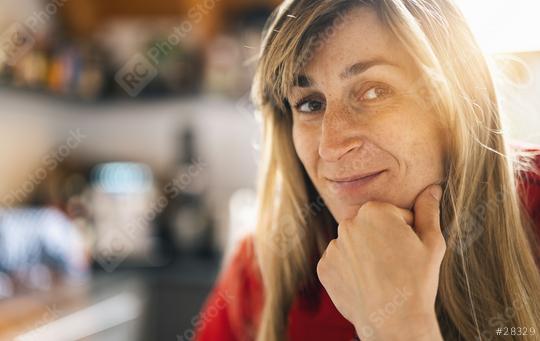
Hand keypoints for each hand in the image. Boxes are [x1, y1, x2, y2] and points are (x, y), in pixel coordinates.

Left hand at [317, 184, 445, 339]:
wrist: (394, 321)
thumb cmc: (417, 280)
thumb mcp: (432, 242)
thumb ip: (429, 211)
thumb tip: (432, 188)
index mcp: (374, 211)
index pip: (393, 215)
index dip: (406, 233)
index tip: (410, 251)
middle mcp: (347, 223)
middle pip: (371, 227)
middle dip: (383, 240)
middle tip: (396, 265)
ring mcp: (333, 246)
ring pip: (354, 245)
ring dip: (365, 255)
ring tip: (381, 276)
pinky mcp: (324, 267)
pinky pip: (340, 262)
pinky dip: (350, 270)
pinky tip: (365, 283)